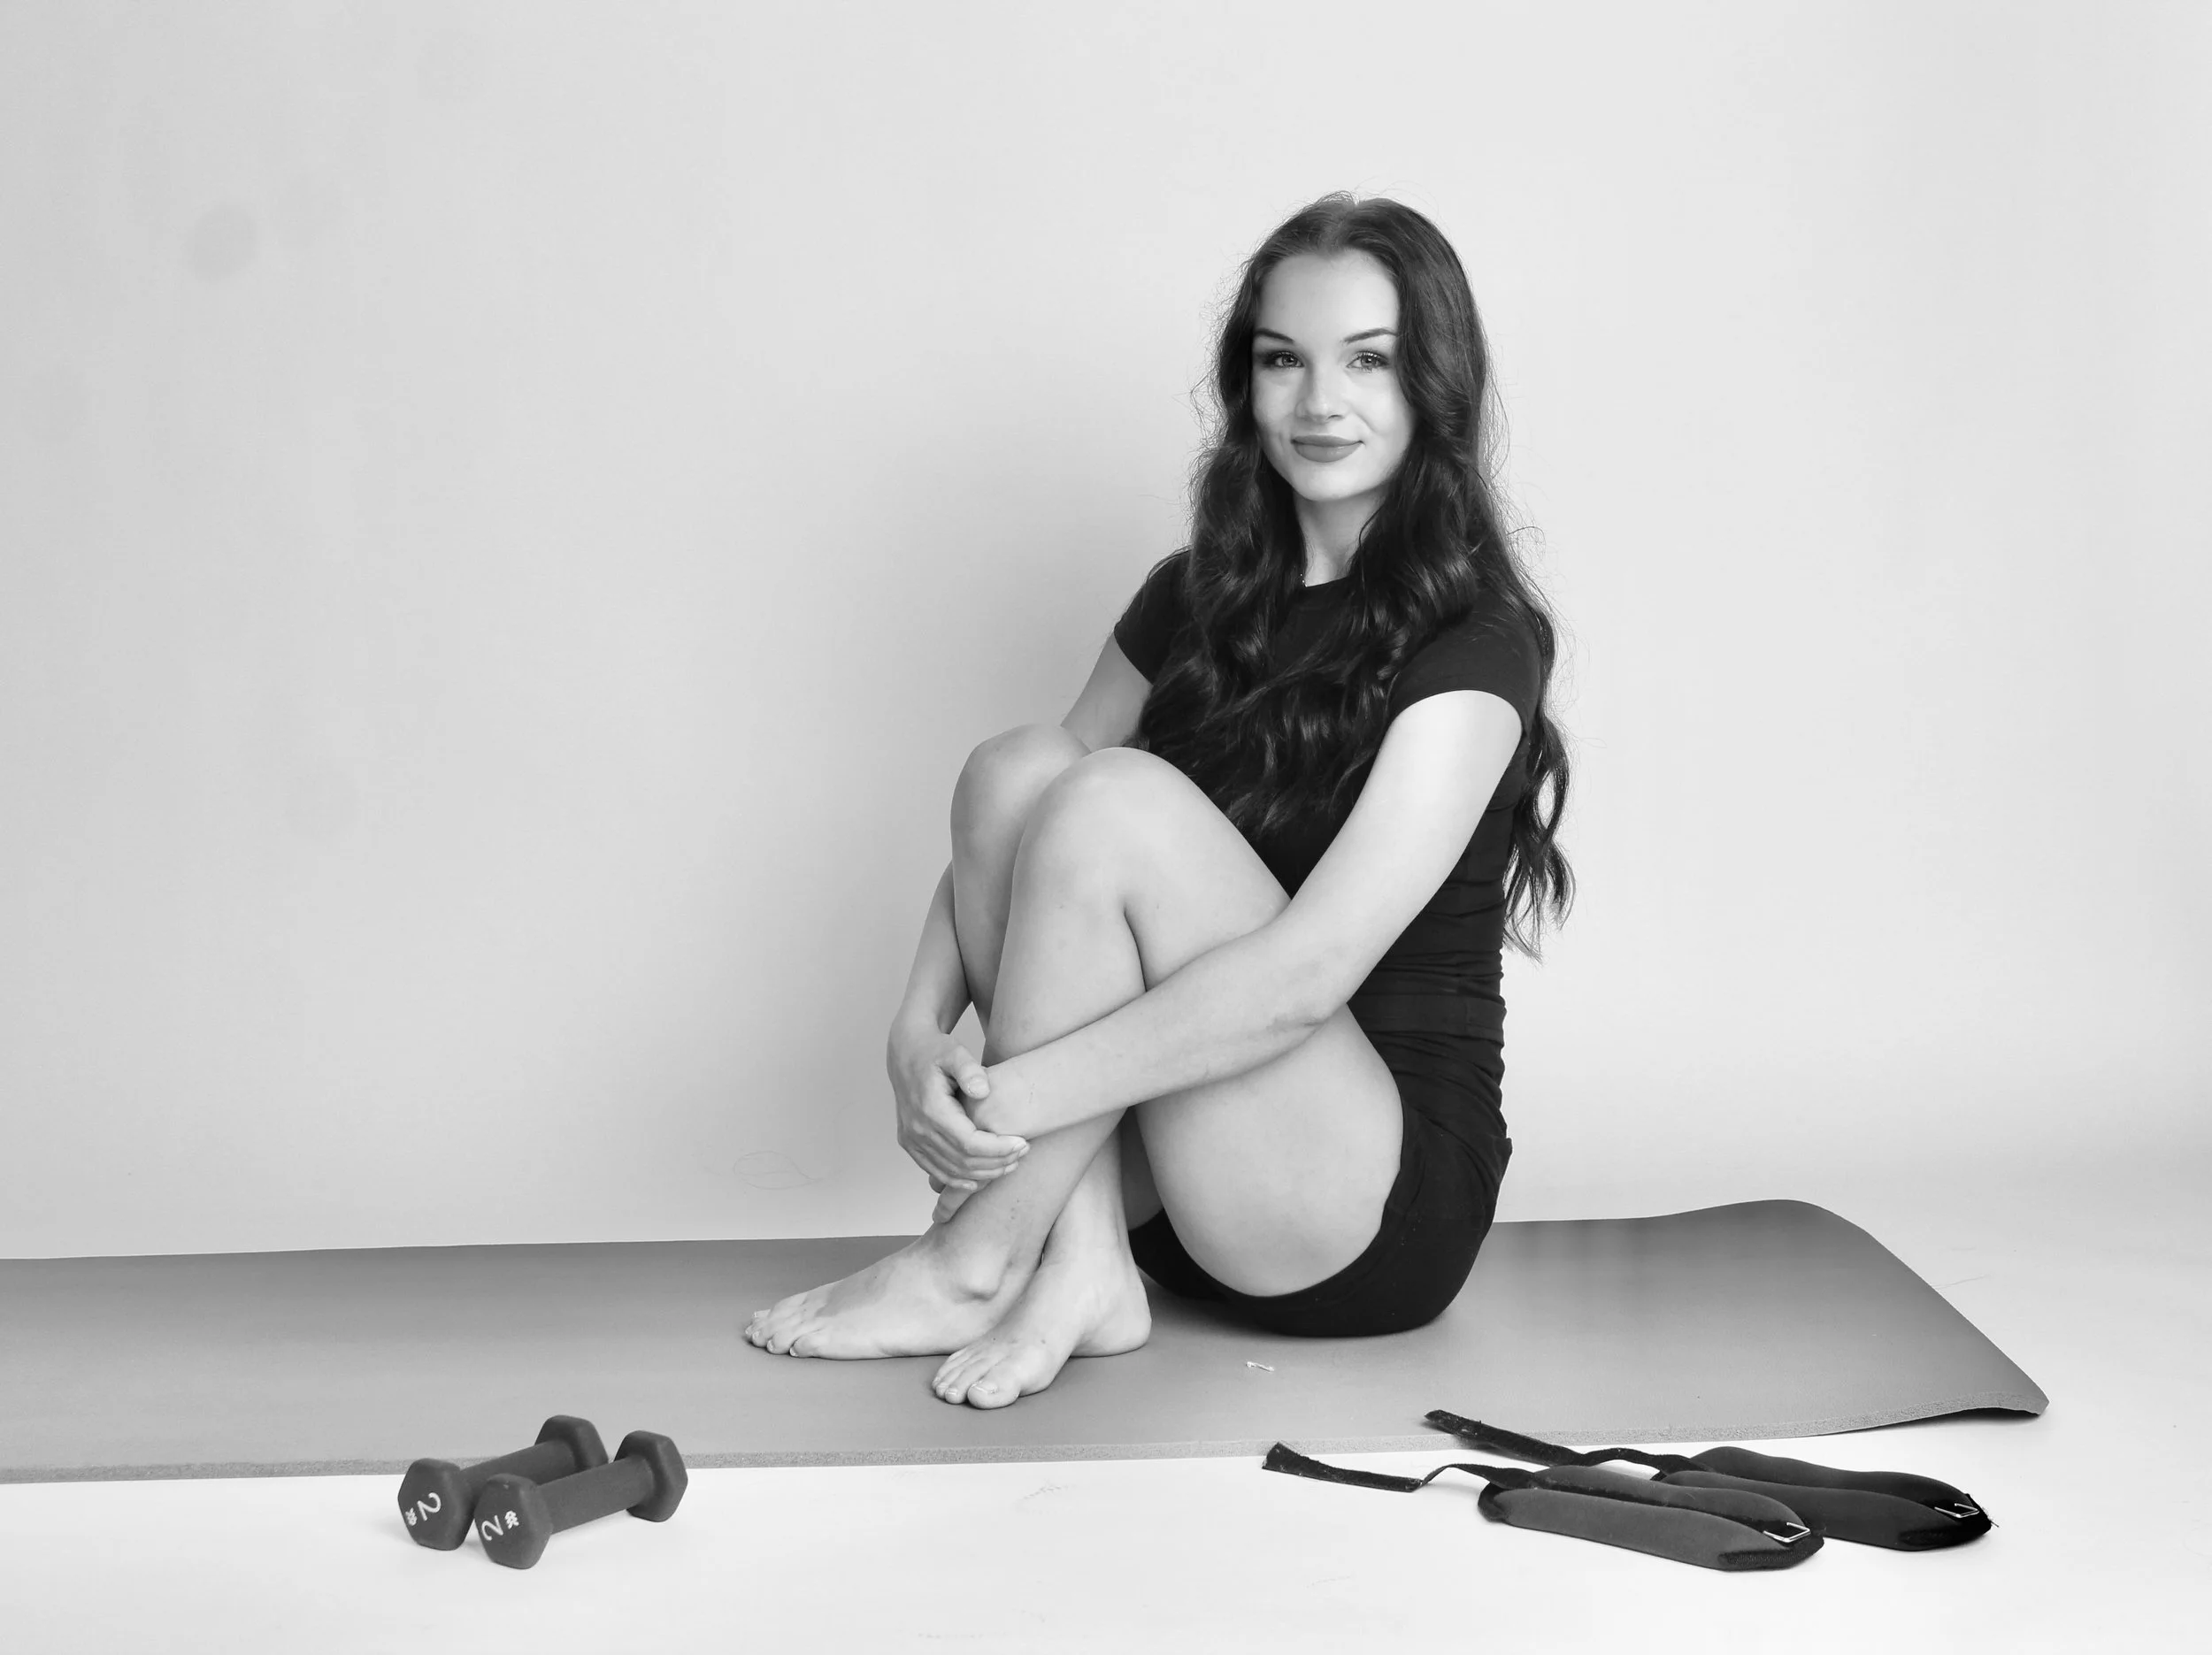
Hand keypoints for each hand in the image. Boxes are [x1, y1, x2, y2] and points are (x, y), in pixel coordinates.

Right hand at [886, 1022, 1028, 1192]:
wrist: (906, 1053)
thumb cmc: (934, 1051)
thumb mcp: (954, 1051)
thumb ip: (969, 1069)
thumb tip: (983, 1091)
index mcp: (930, 1108)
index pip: (969, 1143)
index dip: (998, 1149)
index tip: (1022, 1143)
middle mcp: (917, 1129)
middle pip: (962, 1161)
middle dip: (997, 1162)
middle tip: (1022, 1153)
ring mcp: (911, 1139)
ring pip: (951, 1171)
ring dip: (983, 1173)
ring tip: (1010, 1164)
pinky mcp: (910, 1144)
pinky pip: (936, 1171)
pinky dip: (960, 1179)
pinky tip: (982, 1178)